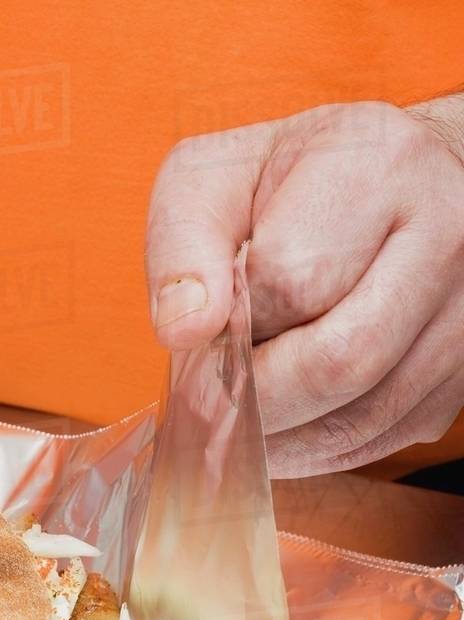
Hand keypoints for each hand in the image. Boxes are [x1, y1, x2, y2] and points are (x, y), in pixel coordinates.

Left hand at [146, 97, 463, 474]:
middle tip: (206, 399)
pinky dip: (311, 451)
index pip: (291, 280)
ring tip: (235, 414)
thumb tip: (186, 330)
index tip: (203, 332)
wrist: (386, 185)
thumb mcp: (215, 177)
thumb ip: (183, 243)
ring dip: (278, 435)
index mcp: (380, 169)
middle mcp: (444, 238)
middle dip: (255, 396)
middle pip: (338, 361)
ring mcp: (462, 315)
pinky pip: (376, 441)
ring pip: (360, 417)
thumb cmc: (290, 181)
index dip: (231, 321)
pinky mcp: (458, 378)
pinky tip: (277, 426)